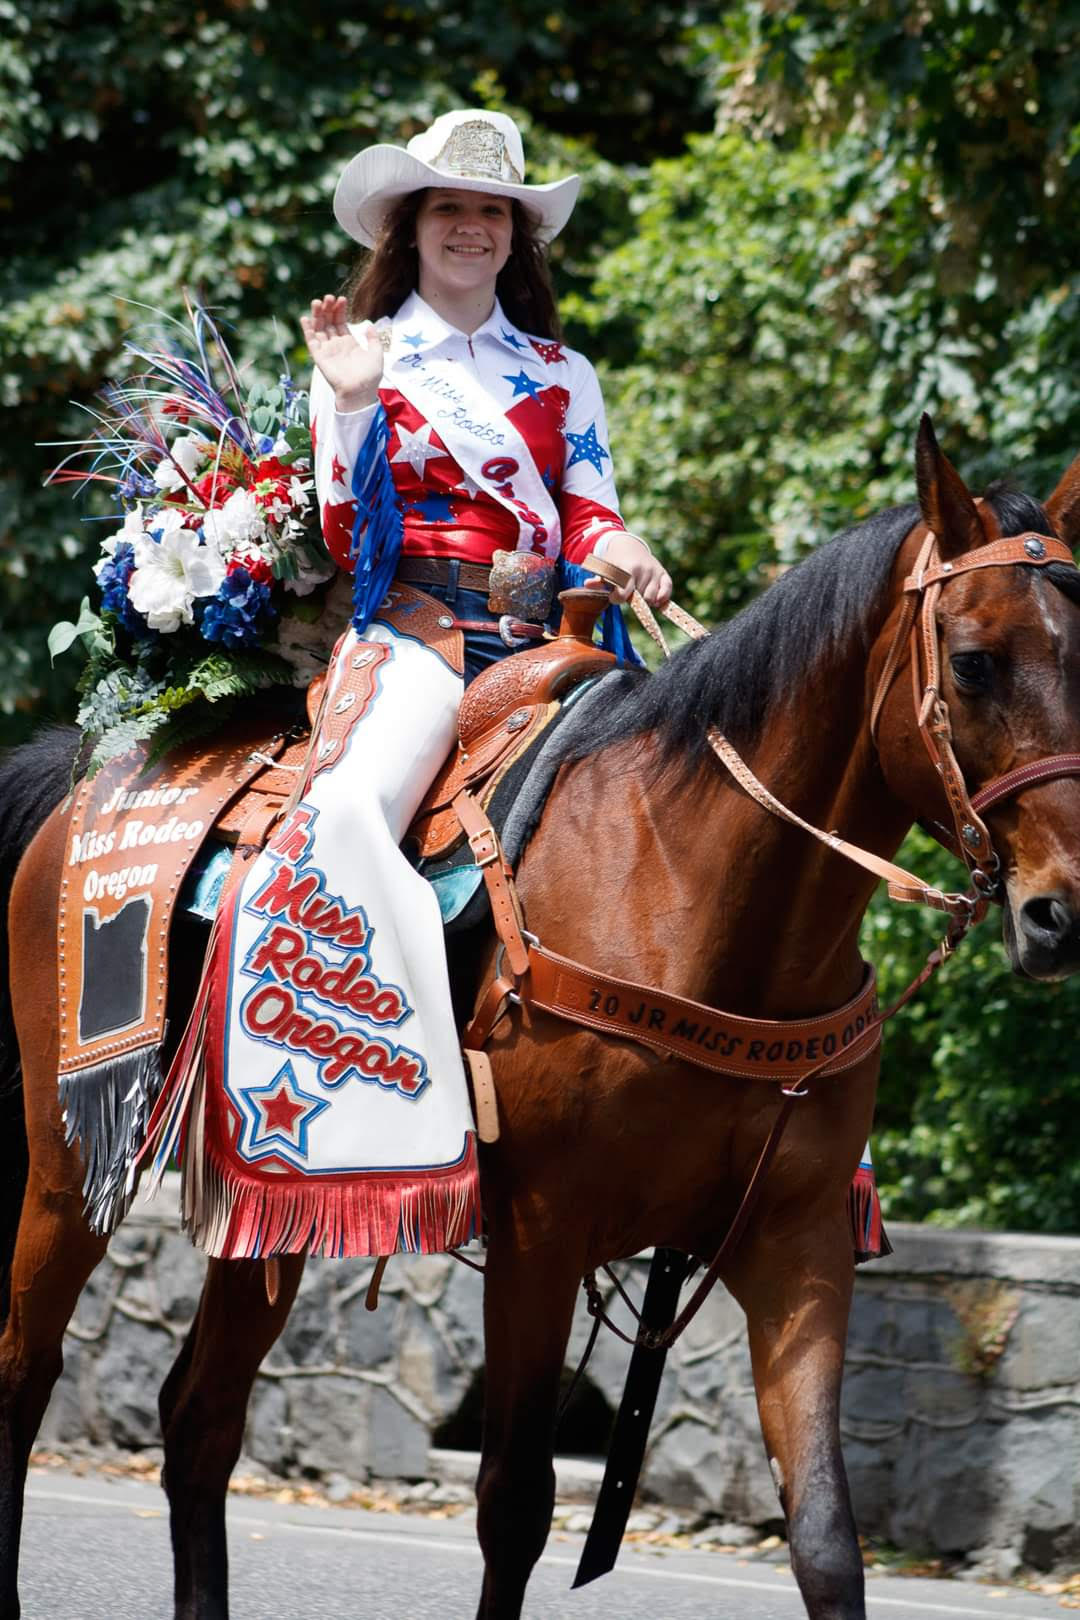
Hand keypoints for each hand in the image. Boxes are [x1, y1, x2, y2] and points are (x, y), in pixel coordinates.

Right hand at [300, 295, 383, 411]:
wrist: (361, 392)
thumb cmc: (370, 376)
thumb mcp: (376, 354)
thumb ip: (374, 339)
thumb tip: (370, 325)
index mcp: (349, 343)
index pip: (340, 322)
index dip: (340, 310)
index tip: (341, 299)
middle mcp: (336, 345)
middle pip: (328, 322)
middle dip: (328, 309)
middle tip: (329, 297)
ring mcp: (327, 350)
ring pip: (319, 328)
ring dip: (317, 315)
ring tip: (318, 302)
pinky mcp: (320, 357)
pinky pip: (311, 342)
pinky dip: (307, 330)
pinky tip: (305, 318)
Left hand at [586, 531, 671, 608]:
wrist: (629, 547)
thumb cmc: (614, 562)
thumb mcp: (604, 569)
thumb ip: (597, 580)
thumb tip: (587, 584)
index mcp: (627, 568)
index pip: (624, 593)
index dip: (617, 598)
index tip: (613, 597)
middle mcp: (643, 569)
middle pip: (639, 599)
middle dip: (632, 599)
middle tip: (626, 592)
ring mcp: (654, 571)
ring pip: (652, 598)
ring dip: (645, 600)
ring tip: (637, 593)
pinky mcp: (664, 573)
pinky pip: (667, 591)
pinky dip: (662, 598)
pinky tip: (654, 600)